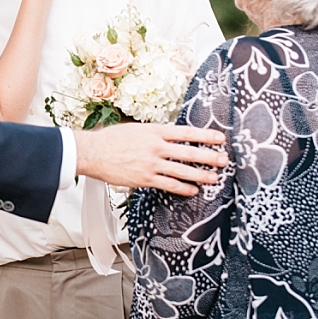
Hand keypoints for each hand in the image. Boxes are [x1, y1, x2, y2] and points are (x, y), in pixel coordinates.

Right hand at [72, 124, 227, 195]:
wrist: (93, 152)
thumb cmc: (111, 139)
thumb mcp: (135, 129)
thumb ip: (153, 133)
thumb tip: (168, 137)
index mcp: (154, 131)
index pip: (186, 132)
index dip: (205, 135)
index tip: (219, 138)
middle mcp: (156, 147)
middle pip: (189, 152)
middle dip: (209, 156)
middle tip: (223, 159)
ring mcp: (152, 164)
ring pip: (183, 170)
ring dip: (201, 175)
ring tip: (214, 177)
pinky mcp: (145, 179)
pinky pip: (169, 185)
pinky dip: (183, 188)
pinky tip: (193, 190)